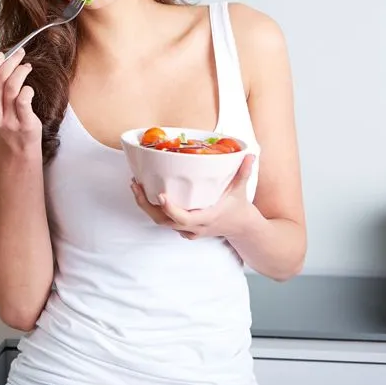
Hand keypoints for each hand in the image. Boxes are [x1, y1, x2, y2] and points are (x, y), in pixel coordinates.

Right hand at [0, 49, 40, 154]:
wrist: (10, 174)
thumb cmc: (0, 145)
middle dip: (9, 60)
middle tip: (18, 54)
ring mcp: (7, 121)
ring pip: (11, 85)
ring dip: (20, 70)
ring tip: (27, 67)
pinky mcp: (25, 127)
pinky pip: (24, 100)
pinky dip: (27, 90)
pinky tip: (30, 90)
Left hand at [130, 154, 259, 239]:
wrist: (240, 228)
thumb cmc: (238, 207)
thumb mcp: (241, 190)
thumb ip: (244, 172)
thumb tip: (249, 154)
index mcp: (207, 218)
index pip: (185, 218)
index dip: (171, 209)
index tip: (161, 195)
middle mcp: (194, 227)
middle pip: (164, 221)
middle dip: (147, 205)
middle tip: (136, 185)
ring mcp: (187, 230)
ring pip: (161, 222)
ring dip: (146, 206)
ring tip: (136, 186)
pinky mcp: (183, 229)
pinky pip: (164, 222)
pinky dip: (153, 210)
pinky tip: (145, 194)